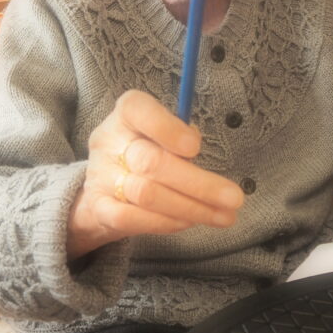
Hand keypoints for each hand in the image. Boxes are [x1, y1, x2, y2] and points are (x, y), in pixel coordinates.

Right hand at [67, 90, 244, 258]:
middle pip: (151, 162)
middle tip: (234, 198)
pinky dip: (165, 223)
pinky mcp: (99, 207)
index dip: (168, 129)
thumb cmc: (146, 149)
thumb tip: (195, 149)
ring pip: (146, 194)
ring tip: (223, 215)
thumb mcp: (162, 133)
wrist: (104, 184)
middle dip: (198, 183)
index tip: (196, 148)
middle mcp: (108, 141)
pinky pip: (131, 219)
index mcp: (126, 113)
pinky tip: (189, 222)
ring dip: (191, 208)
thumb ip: (180, 135)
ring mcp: (100, 175)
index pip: (138, 110)